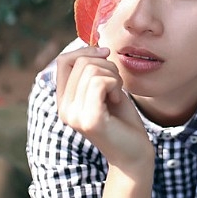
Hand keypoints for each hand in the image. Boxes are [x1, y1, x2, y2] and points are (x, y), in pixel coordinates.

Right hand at [55, 46, 153, 171]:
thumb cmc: (122, 120)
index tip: (106, 53)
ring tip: (117, 94)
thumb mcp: (105, 89)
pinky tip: (118, 100)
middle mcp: (64, 109)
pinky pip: (100, 82)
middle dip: (106, 65)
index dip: (85, 50)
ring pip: (92, 70)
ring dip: (113, 76)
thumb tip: (95, 44)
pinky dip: (115, 85)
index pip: (63, 61)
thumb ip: (94, 71)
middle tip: (116, 85)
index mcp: (64, 101)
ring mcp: (74, 116)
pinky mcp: (89, 120)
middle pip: (80, 62)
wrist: (134, 153)